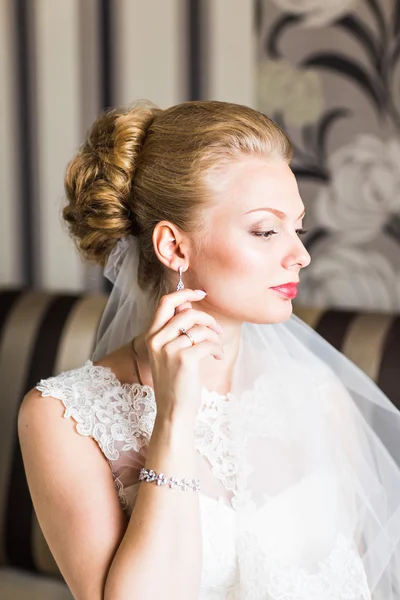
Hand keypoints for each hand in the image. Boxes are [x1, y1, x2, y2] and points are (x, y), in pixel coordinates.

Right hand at [144, 289, 223, 422]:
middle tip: (217, 331)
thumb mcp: (169, 352)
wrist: (174, 410)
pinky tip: (217, 357)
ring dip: (215, 336)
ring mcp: (169, 350)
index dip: (184, 293)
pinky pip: (208, 342)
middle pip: (187, 312)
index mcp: (151, 336)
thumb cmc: (176, 381)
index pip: (165, 303)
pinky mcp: (184, 359)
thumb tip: (189, 303)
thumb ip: (176, 329)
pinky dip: (217, 349)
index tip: (201, 293)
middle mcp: (156, 340)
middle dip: (208, 319)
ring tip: (217, 348)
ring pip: (200, 328)